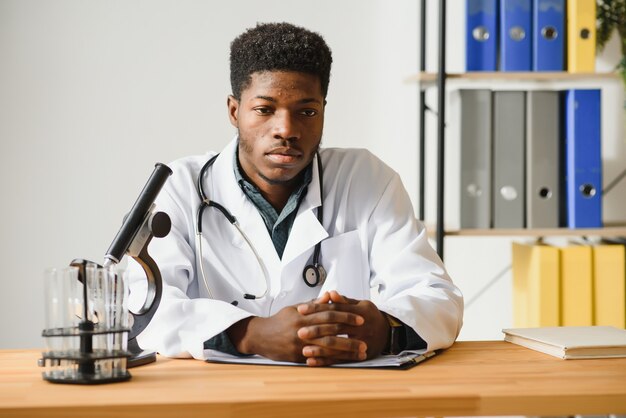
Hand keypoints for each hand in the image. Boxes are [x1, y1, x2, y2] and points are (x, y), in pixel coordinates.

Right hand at [226, 303, 365, 363]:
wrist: (260, 336)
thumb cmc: (280, 320)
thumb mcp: (295, 308)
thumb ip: (314, 304)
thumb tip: (330, 296)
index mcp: (303, 315)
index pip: (329, 313)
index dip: (346, 315)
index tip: (360, 318)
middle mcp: (302, 329)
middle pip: (331, 331)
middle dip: (350, 335)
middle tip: (365, 338)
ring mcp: (300, 344)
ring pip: (327, 347)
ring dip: (345, 350)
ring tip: (360, 352)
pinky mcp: (297, 356)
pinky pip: (317, 359)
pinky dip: (332, 360)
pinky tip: (343, 362)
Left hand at [296, 290, 389, 365]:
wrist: (389, 332)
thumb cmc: (370, 316)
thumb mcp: (360, 304)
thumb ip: (344, 301)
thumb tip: (330, 293)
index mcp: (360, 311)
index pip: (335, 309)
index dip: (318, 308)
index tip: (301, 310)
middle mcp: (362, 326)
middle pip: (336, 328)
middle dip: (317, 330)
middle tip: (300, 332)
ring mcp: (362, 341)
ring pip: (339, 345)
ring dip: (321, 349)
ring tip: (304, 350)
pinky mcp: (361, 354)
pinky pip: (341, 359)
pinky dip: (326, 361)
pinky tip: (313, 361)